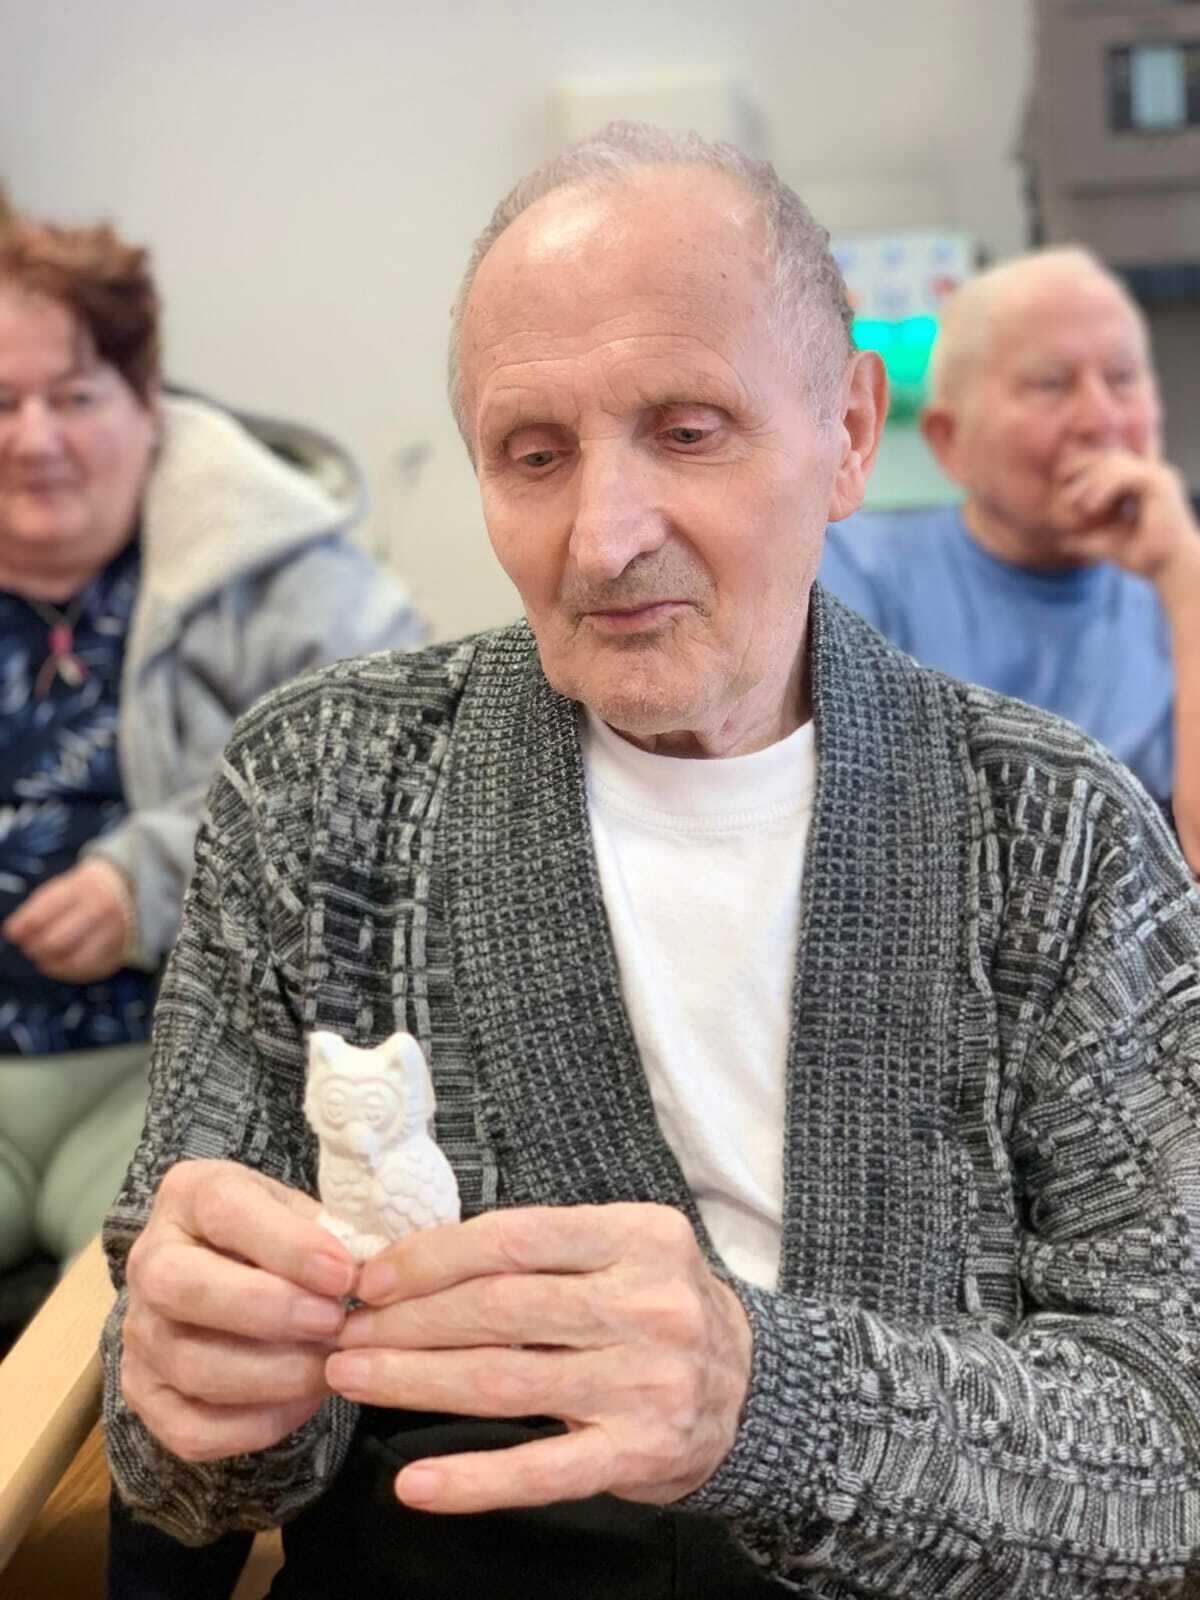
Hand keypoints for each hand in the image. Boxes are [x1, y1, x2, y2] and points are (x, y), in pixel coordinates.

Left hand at [2, 857, 135, 981]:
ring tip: (43, 960)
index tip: (14, 934)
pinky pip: (90, 971)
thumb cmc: (79, 891)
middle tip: (30, 948)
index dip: (21, 930)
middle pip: (56, 942)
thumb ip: (33, 911)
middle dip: (35, 949)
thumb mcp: (57, 890)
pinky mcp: (120, 950)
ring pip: (74, 961)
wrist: (120, 886)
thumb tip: (12, 934)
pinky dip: (69, 973)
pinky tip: (60, 966)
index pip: (40, 916)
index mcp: (82, 889)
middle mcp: (102, 910)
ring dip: (51, 965)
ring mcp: (114, 931)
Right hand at [121, 1159, 354, 1461]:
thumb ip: (326, 1232)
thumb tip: (370, 1273)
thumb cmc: (274, 1233)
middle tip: (334, 1322)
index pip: (224, 1211)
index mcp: (189, 1195)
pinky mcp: (143, 1394)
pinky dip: (255, 1425)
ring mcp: (138, 1332)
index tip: (343, 1273)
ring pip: (191, 1365)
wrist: (226, 1268)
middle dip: (269, 1311)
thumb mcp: (298, 1209)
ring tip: (330, 1365)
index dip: (287, 1245)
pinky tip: (303, 1402)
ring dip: (273, 1375)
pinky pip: (192, 1429)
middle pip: (185, 1288)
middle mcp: (149, 1260)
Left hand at [325, 1202, 752, 1514]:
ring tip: (353, 1379)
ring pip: (504, 1381)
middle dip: (407, 1322)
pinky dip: (471, 1479)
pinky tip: (415, 1484)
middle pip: (499, 1309)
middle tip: (346, 1333)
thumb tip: (419, 1259)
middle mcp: (646, 1303)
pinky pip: (539, 1470)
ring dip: (414, 1382)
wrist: (756, 1390)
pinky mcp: (637, 1453)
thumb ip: (545, 1250)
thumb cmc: (662, 1309)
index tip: (373, 1278)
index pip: (513, 1238)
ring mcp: (644, 1382)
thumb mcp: (627, 1253)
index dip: (431, 1257)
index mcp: (639, 1236)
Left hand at [1051, 449, 1199, 586]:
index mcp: (1139, 483)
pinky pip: (1124, 475)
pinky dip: (1104, 488)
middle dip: (1081, 467)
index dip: (1082, 466)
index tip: (1061, 483)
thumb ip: (1086, 538)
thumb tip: (1061, 541)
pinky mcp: (1159, 483)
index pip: (1107, 461)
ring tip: (1079, 505)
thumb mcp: (1106, 543)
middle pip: (1108, 455)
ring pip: (1114, 462)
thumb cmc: (1144, 558)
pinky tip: (1091, 506)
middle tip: (1064, 490)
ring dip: (1091, 482)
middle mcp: (1149, 473)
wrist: (1169, 569)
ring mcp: (1156, 475)